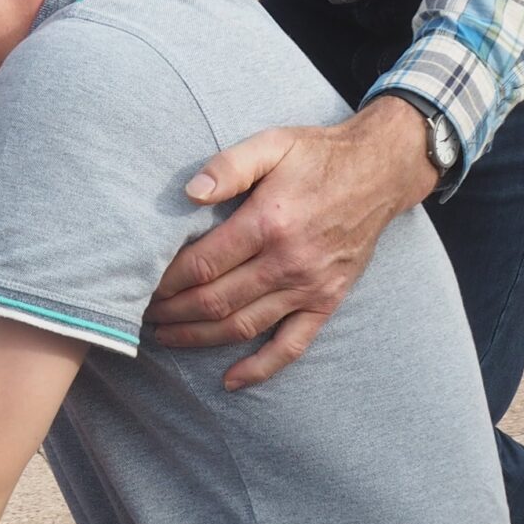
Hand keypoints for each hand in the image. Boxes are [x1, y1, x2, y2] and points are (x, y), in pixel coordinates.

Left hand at [149, 102, 436, 387]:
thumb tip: (189, 193)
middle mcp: (288, 261)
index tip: (144, 284)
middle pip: (216, 301)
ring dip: (198, 338)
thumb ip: (229, 166)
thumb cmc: (318, 155)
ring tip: (166, 337)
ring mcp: (309, 287)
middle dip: (173, 312)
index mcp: (269, 222)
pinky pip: (292, 345)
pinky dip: (260, 368)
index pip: (203, 264)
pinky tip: (230, 380)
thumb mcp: (273, 143)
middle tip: (143, 313)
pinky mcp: (326, 302)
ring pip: (242, 326)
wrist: (380, 172)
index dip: (167, 280)